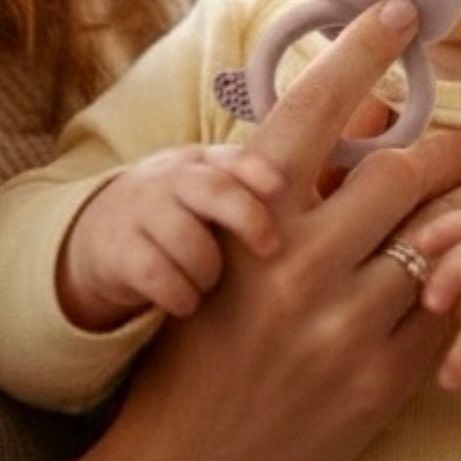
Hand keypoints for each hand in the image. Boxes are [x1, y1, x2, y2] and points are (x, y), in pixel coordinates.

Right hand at [58, 146, 285, 331]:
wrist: (109, 234)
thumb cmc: (193, 218)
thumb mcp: (227, 192)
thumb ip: (283, 193)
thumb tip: (351, 196)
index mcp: (212, 163)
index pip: (238, 158)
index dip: (260, 172)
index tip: (283, 189)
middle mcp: (178, 180)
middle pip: (214, 189)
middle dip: (246, 217)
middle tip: (270, 248)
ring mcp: (146, 212)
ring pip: (189, 240)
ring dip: (210, 269)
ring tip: (215, 285)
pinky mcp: (119, 250)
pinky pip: (158, 275)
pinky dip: (179, 293)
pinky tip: (188, 302)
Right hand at [70, 0, 460, 460]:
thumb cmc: (202, 342)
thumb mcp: (229, 252)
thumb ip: (291, 186)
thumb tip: (362, 113)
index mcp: (253, 221)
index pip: (315, 112)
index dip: (360, 51)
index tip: (401, 10)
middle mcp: (298, 264)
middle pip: (403, 173)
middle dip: (460, 146)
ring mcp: (343, 326)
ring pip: (440, 239)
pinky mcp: (378, 382)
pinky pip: (449, 312)